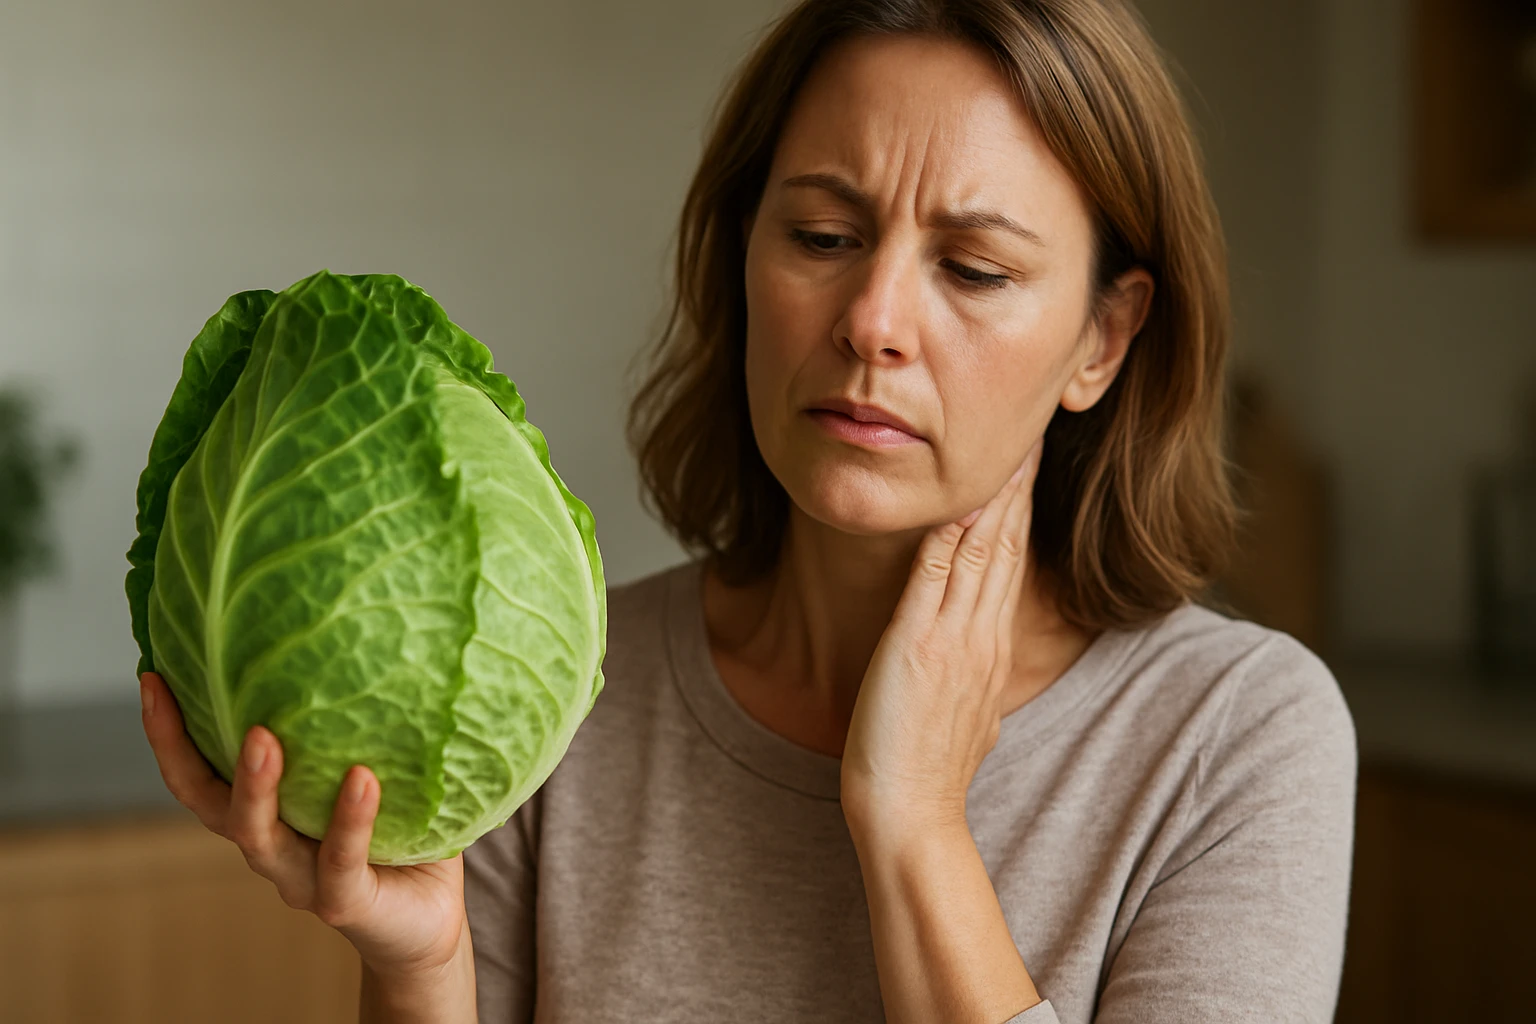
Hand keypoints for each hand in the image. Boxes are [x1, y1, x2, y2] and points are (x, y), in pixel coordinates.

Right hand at [139, 671, 467, 978]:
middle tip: (176, 689)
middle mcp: (271, 845)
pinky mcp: (344, 902)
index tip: (151, 673)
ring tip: (264, 737)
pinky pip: (340, 860)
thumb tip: (367, 624)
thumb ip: (359, 721)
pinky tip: (363, 778)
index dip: (168, 731)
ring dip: (255, 785)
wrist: (430, 921)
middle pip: (207, 801)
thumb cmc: (402, 834)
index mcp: (266, 813)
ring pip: (258, 835)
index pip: (199, 772)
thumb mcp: (376, 767)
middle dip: (181, 748)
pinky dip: (349, 818)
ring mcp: (300, 878)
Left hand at [840, 438, 1043, 837]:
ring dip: (993, 497)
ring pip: (981, 552)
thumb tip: (988, 692)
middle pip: (1007, 547)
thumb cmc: (930, 774)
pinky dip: (949, 533)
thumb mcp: (970, 721)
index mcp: (992, 650)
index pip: (1012, 566)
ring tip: (1007, 450)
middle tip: (1029, 438)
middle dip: (1017, 489)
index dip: (1020, 515)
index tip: (1026, 472)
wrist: (912, 813)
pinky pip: (937, 576)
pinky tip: (958, 498)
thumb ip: (977, 690)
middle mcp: (982, 637)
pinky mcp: (918, 645)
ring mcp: (953, 639)